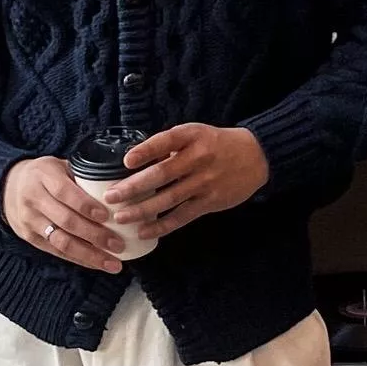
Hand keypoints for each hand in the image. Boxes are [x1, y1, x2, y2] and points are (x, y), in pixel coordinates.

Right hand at [2, 156, 124, 273]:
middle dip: (95, 235)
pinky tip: (97, 263)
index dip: (86, 206)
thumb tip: (120, 184)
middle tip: (118, 244)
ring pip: (61, 241)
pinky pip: (56, 252)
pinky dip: (79, 259)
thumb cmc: (45, 174)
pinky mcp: (29, 238)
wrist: (8, 186)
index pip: (65, 192)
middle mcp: (34, 199)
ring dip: (89, 255)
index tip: (107, 216)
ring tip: (113, 263)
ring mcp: (29, 220)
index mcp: (43, 175)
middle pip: (66, 221)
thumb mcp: (60, 164)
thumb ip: (83, 174)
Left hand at [104, 124, 268, 239]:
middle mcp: (198, 158)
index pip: (166, 142)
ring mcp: (205, 182)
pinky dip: (162, 225)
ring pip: (169, 199)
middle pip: (162, 174)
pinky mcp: (210, 202)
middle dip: (134, 187)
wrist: (256, 156)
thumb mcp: (195, 134)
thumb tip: (135, 160)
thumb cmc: (216, 143)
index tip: (126, 162)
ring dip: (142, 210)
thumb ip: (170, 145)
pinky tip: (144, 231)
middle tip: (110, 197)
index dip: (146, 151)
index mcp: (192, 136)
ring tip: (120, 217)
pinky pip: (182, 216)